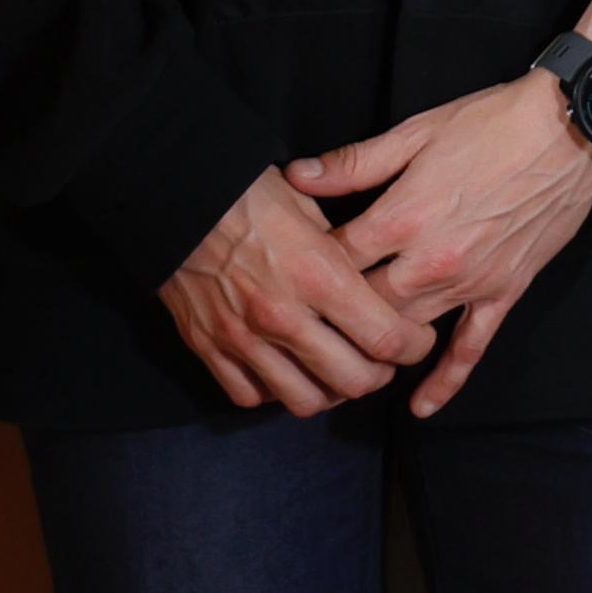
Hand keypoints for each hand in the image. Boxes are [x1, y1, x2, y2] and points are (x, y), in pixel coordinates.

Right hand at [163, 167, 438, 415]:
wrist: (175, 194)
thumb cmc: (248, 192)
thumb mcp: (310, 208)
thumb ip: (343, 254)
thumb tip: (372, 283)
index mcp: (317, 275)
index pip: (386, 338)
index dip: (414, 346)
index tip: (416, 339)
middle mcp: (283, 315)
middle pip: (353, 381)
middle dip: (379, 375)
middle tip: (382, 359)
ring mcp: (242, 338)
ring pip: (305, 401)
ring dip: (330, 391)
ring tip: (336, 370)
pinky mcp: (208, 347)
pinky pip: (252, 395)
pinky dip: (275, 390)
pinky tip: (286, 369)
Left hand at [283, 0, 591, 418]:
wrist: (572, 129)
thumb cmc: (493, 122)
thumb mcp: (416, 131)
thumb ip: (355, 162)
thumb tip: (298, 176)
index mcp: (403, 216)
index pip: (336, 260)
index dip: (309, 266)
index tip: (293, 269)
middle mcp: (431, 259)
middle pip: (364, 305)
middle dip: (333, 316)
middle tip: (309, 322)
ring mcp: (470, 282)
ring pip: (408, 330)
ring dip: (376, 346)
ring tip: (343, 360)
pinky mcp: (504, 292)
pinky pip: (470, 348)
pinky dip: (444, 381)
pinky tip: (421, 406)